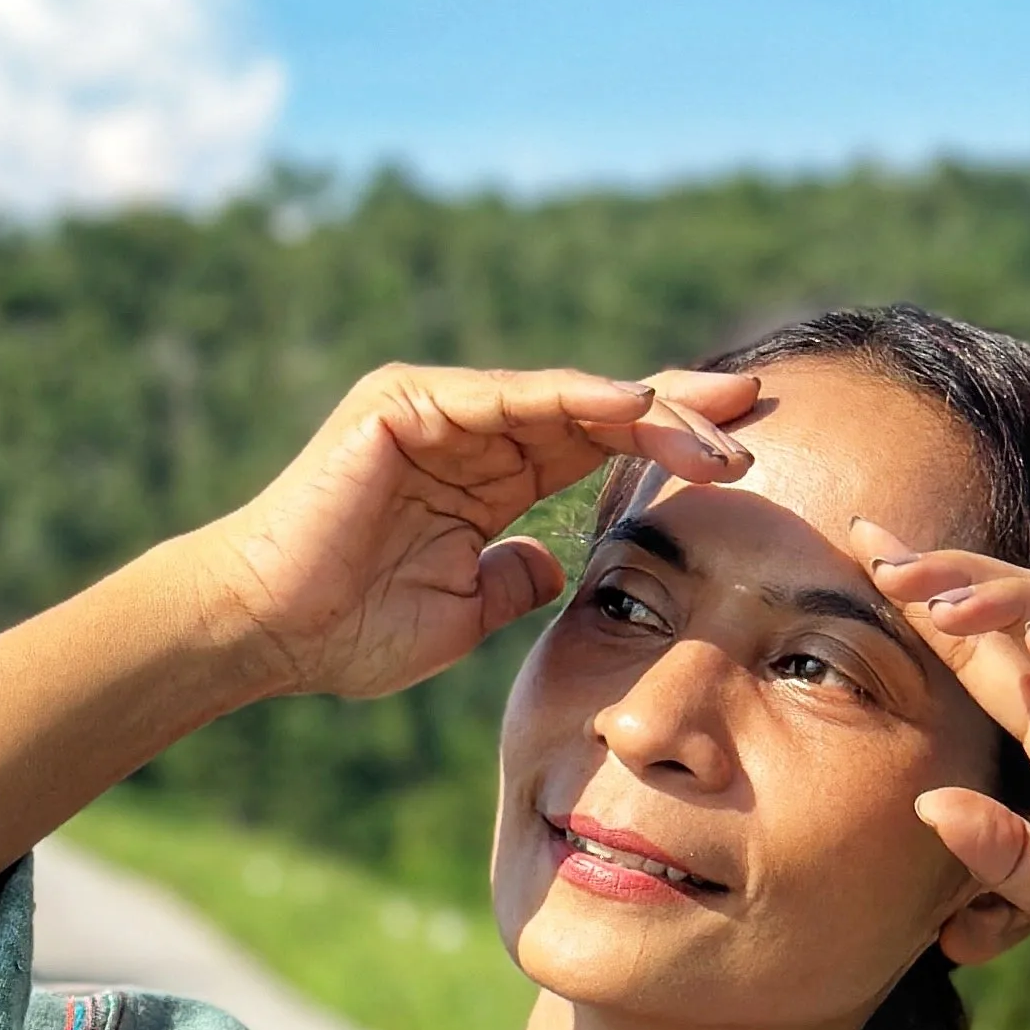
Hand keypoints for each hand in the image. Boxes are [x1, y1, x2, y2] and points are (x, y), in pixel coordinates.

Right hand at [192, 363, 760, 708]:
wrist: (269, 632)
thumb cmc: (350, 630)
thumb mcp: (466, 612)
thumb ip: (518, 582)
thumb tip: (562, 571)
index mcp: (493, 474)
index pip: (600, 446)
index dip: (671, 444)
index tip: (747, 457)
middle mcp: (473, 428)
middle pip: (598, 409)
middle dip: (681, 411)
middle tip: (760, 412)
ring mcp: (439, 408)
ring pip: (566, 397)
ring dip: (648, 409)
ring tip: (717, 425)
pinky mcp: (405, 403)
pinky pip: (507, 397)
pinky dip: (572, 399)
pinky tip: (635, 407)